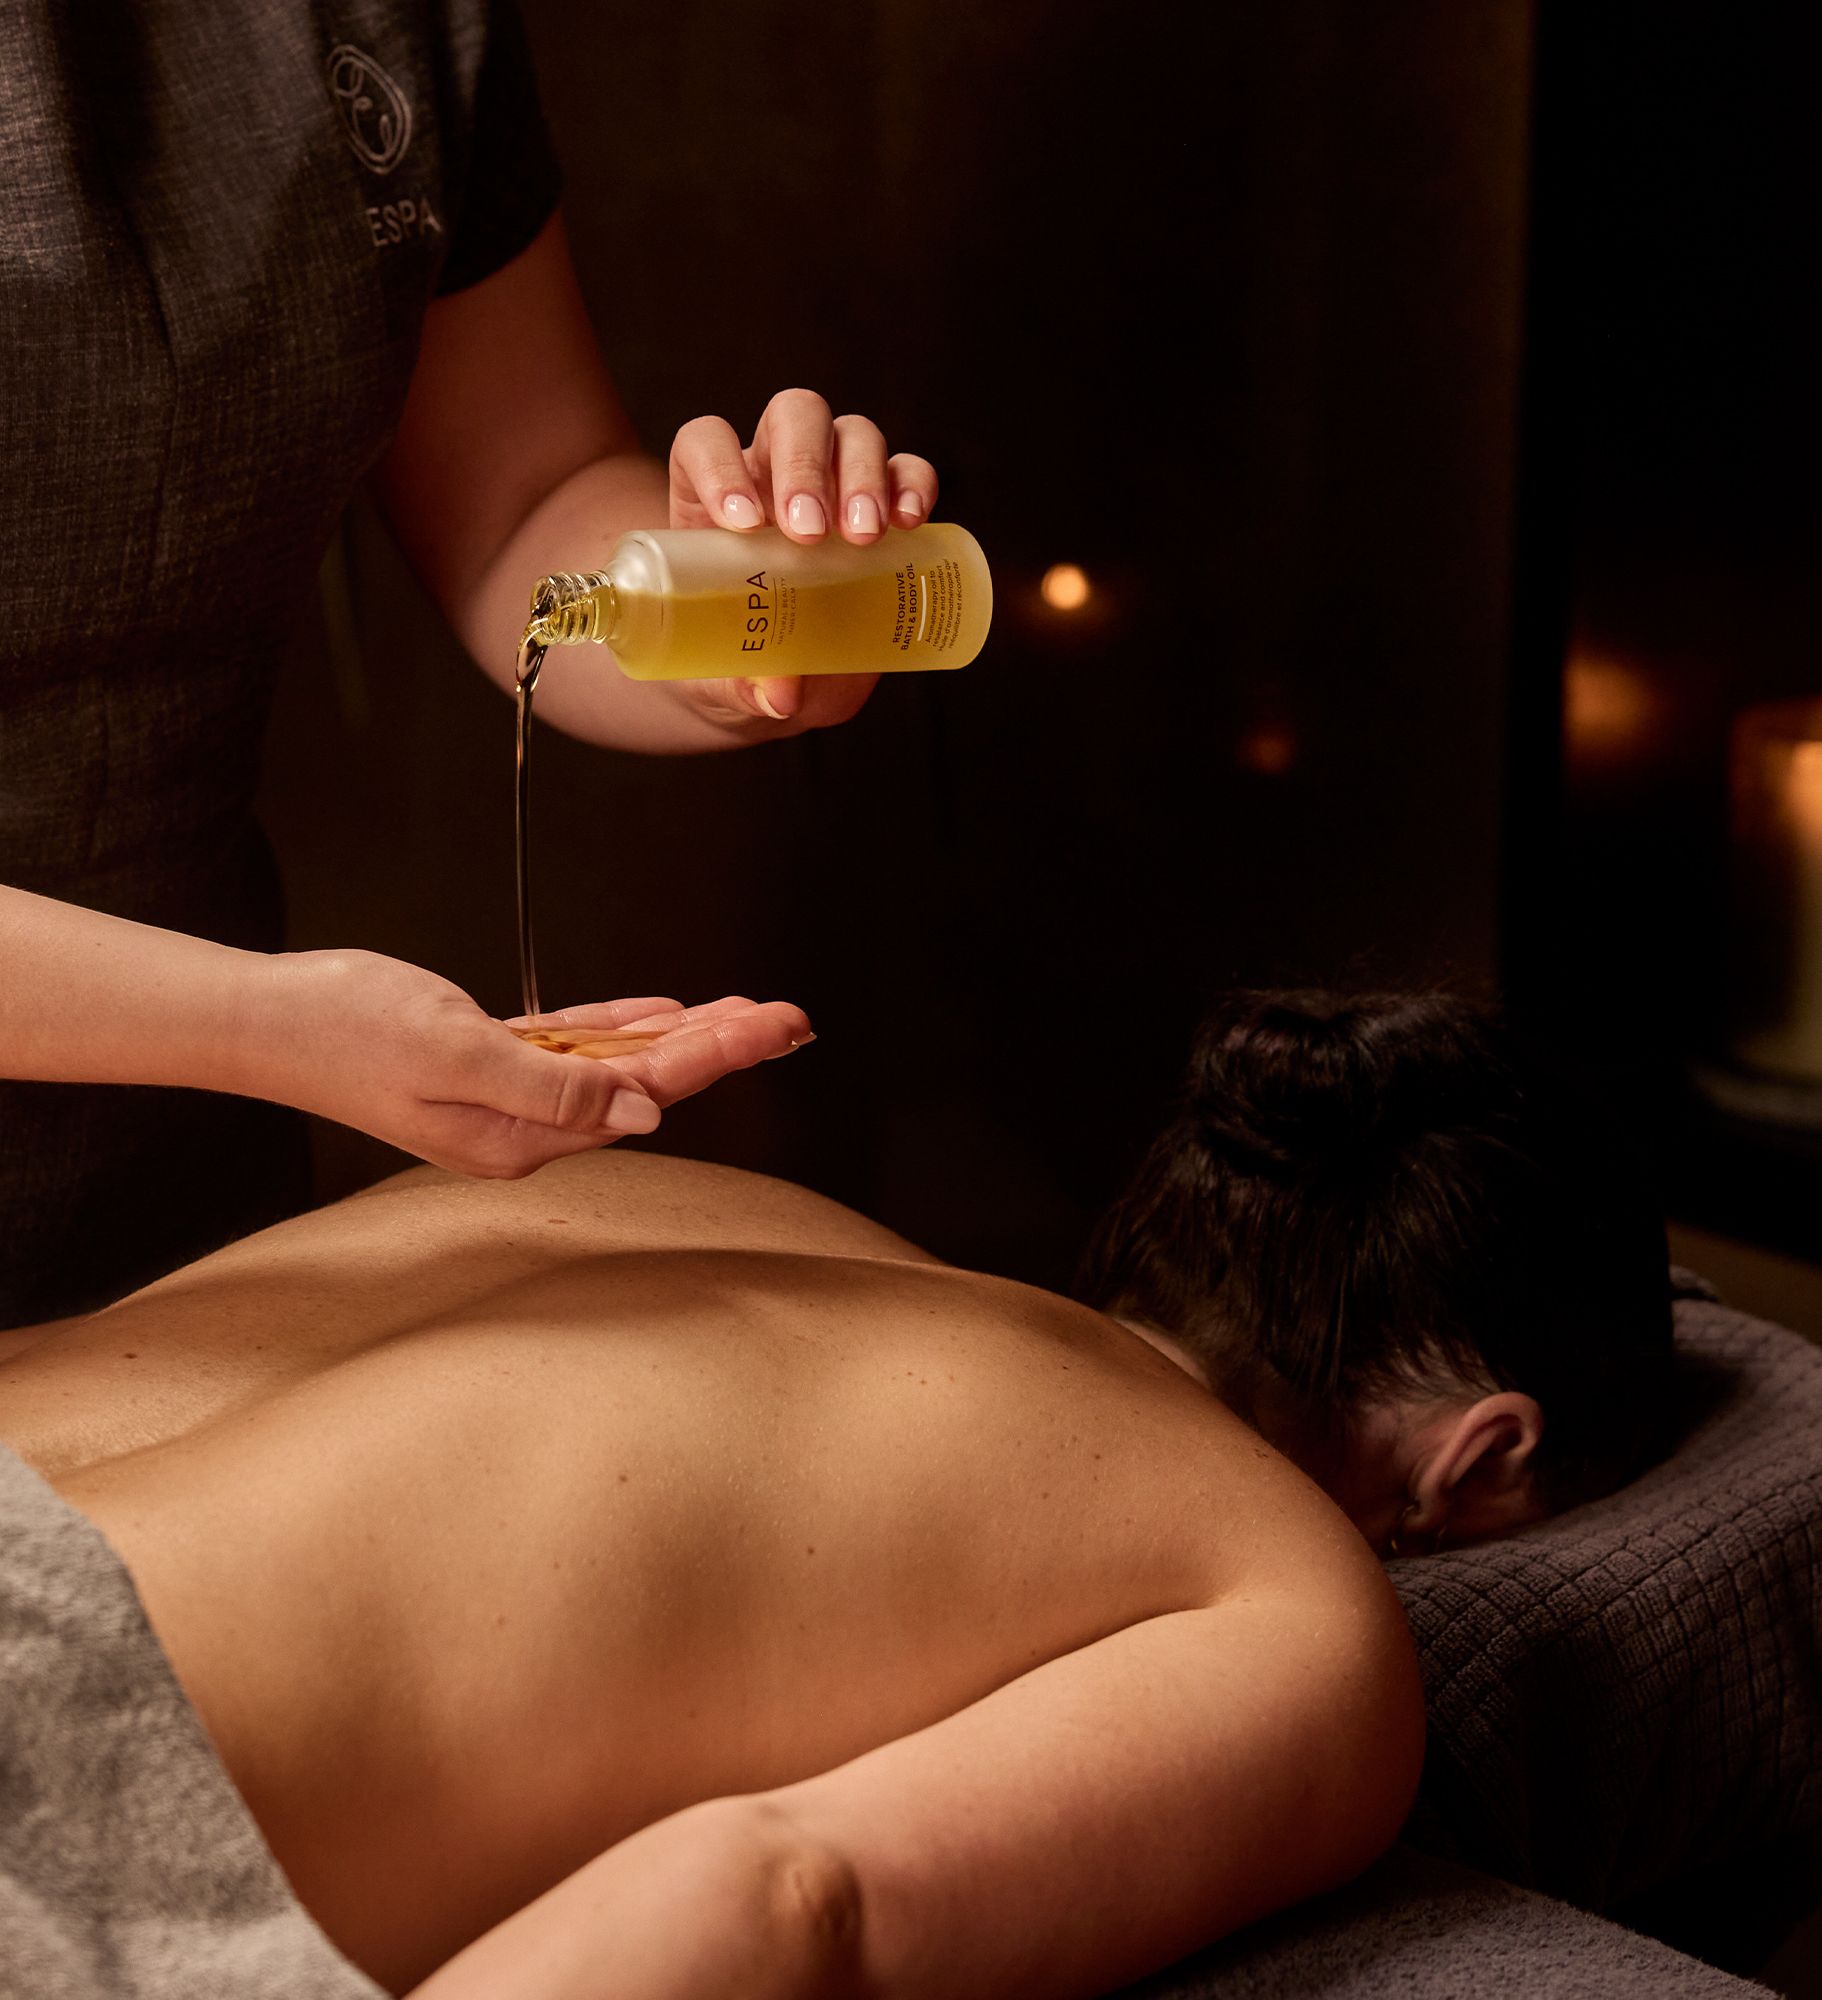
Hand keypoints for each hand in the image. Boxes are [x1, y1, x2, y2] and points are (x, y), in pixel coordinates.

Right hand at [254, 951, 811, 1178]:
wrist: (269, 1017)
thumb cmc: (349, 1031)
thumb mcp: (458, 1055)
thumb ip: (555, 1087)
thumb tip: (646, 1109)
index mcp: (521, 1136)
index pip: (646, 1092)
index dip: (717, 1054)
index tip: (776, 1026)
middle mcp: (523, 1126)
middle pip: (647, 1081)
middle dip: (723, 1045)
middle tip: (793, 1016)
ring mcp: (505, 1096)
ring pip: (618, 1062)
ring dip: (685, 1033)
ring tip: (750, 1012)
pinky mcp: (487, 1061)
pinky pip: (573, 1046)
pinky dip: (622, 1027)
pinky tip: (668, 1014)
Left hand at [666, 387, 938, 728]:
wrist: (779, 676)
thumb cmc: (735, 662)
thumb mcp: (725, 680)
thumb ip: (743, 684)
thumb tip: (781, 694)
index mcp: (711, 497)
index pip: (706, 443)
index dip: (720, 466)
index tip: (743, 524)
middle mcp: (771, 470)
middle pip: (791, 417)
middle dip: (804, 466)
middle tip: (812, 533)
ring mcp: (831, 479)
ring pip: (849, 432)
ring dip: (861, 474)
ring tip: (864, 537)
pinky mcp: (883, 502)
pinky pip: (906, 468)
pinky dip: (915, 483)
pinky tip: (912, 521)